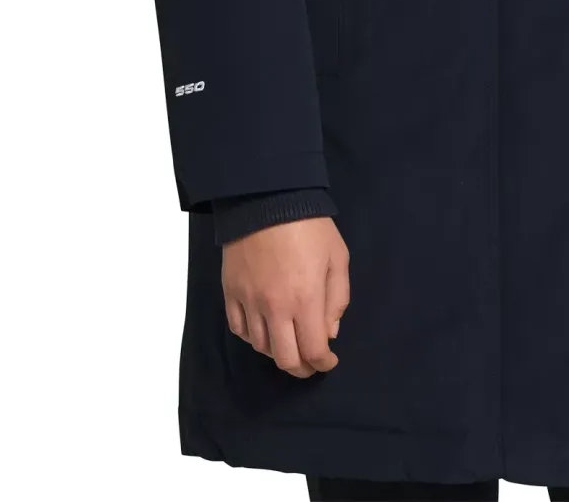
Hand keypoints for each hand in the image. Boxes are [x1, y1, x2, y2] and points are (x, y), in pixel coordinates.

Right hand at [222, 215, 349, 377]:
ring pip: (260, 347)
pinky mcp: (231, 293)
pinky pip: (239, 330)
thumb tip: (330, 332)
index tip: (329, 361)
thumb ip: (337, 298)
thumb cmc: (310, 226)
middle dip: (301, 368)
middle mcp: (275, 308)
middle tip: (311, 364)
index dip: (323, 363)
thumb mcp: (337, 257)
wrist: (267, 200)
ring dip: (278, 353)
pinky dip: (253, 338)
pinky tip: (264, 331)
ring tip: (290, 345)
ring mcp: (249, 302)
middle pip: (284, 359)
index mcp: (305, 299)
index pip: (312, 350)